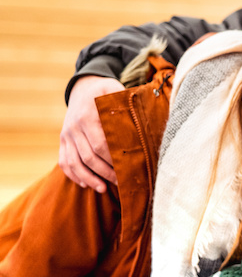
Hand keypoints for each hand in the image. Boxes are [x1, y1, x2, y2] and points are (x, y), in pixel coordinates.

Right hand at [59, 76, 123, 191]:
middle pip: (89, 157)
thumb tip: (143, 117)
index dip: (113, 159)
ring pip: (74, 163)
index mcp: (88, 115)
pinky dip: (73, 175)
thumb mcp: (116, 90)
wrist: (83, 86)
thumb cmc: (106, 91)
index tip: (127, 169)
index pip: (100, 144)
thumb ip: (126, 103)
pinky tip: (85, 185)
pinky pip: (64, 161)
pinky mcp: (63, 140)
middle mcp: (74, 127)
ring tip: (103, 189)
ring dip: (88, 178)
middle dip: (106, 172)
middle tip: (121, 182)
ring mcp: (66, 135)